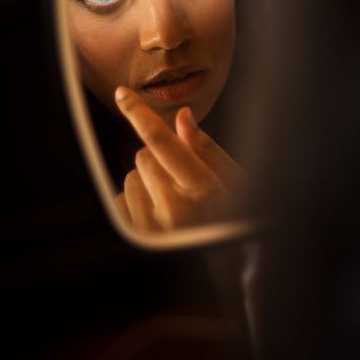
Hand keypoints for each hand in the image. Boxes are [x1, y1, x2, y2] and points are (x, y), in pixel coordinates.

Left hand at [112, 85, 245, 230]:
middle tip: (182, 178)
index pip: (162, 141)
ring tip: (174, 201)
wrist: (231, 265)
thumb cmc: (237, 217)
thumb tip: (181, 118)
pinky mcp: (137, 237)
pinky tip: (158, 215)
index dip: (140, 113)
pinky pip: (122, 199)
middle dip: (158, 158)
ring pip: (131, 175)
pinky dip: (137, 200)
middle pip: (143, 154)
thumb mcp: (234, 180)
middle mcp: (174, 208)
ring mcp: (152, 226)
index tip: (123, 94)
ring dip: (148, 181)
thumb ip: (205, 148)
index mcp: (202, 188)